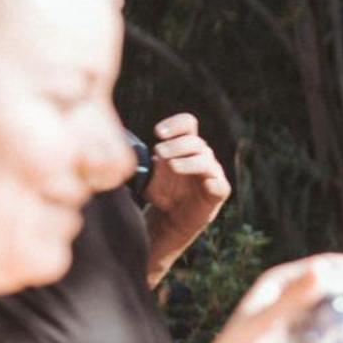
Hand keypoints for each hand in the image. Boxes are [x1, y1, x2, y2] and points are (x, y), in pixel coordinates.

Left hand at [144, 112, 230, 250]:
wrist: (172, 218)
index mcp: (187, 145)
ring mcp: (213, 173)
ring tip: (172, 165)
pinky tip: (204, 183)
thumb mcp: (147, 175)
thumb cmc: (162, 192)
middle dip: (175, 144)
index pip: (188, 124)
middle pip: (195, 141)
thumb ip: (139, 161)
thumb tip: (123, 149)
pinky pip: (220, 185)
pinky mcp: (218, 192)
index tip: (157, 132)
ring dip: (188, 161)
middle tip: (158, 151)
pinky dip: (213, 183)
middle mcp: (203, 155)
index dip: (175, 124)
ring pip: (205, 161)